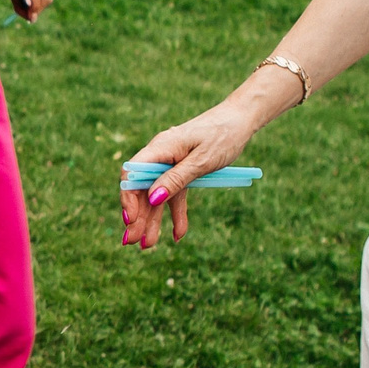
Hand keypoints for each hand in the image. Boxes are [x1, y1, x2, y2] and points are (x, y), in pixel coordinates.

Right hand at [119, 100, 262, 250]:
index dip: (128, 198)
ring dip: (153, 220)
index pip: (132, 173)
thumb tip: (152, 199)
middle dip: (138, 217)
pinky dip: (176, 214)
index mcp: (160, 147)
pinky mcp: (182, 170)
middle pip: (142, 189)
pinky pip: (175, 194)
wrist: (240, 121)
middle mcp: (160, 156)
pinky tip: (177, 235)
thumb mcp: (201, 161)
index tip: (131, 219)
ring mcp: (170, 163)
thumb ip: (176, 179)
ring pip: (156, 196)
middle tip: (133, 243)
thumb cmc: (222, 135)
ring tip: (148, 246)